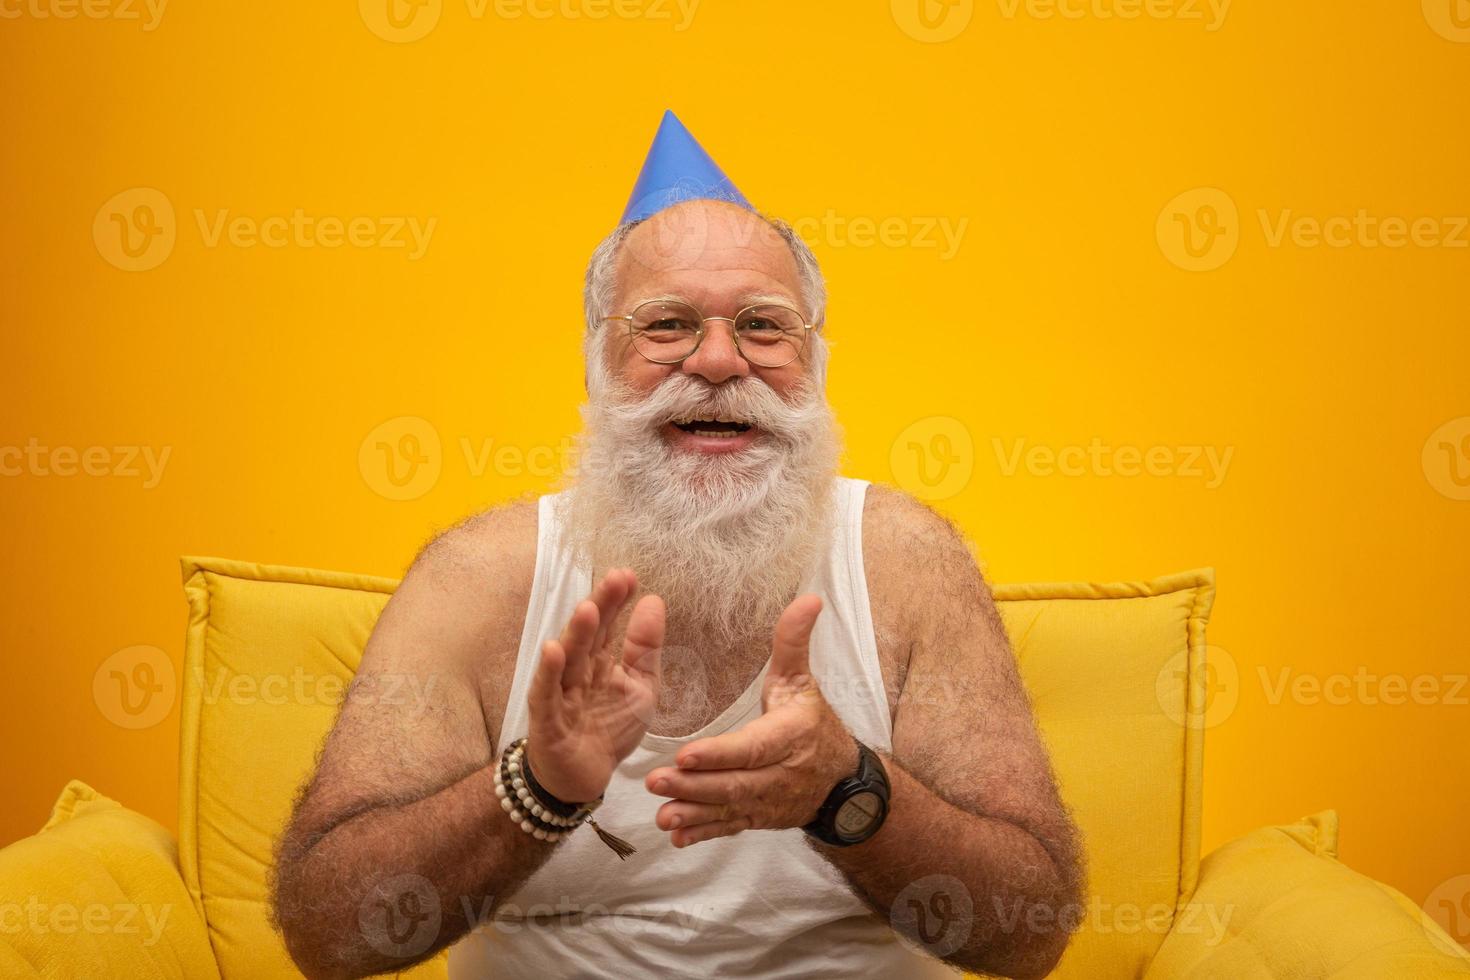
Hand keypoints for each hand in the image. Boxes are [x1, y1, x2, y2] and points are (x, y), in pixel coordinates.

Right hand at [526, 568, 664, 803]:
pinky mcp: (547, 719)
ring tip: (588, 608)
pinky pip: (546, 693)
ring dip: (577, 633)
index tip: (630, 575)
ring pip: (567, 658)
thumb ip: (645, 647)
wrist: (582, 778)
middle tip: (615, 579)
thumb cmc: (608, 729)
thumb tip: (655, 600)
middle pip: (588, 634)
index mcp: (601, 660)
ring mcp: (560, 692)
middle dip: (601, 607)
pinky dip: (548, 672)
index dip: (618, 600)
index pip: (609, 624)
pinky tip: (553, 650)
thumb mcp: (640, 686)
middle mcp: (578, 670)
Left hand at [645, 593, 859, 847]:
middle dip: (695, 786)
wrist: (842, 781)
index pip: (752, 748)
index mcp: (789, 736)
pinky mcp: (758, 820)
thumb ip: (793, 642)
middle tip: (655, 780)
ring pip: (729, 810)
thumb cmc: (813, 722)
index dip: (719, 754)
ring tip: (661, 814)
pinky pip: (730, 829)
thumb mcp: (802, 681)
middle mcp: (780, 774)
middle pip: (735, 784)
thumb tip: (809, 598)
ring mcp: (768, 802)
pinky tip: (675, 836)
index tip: (685, 754)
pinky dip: (703, 834)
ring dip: (694, 813)